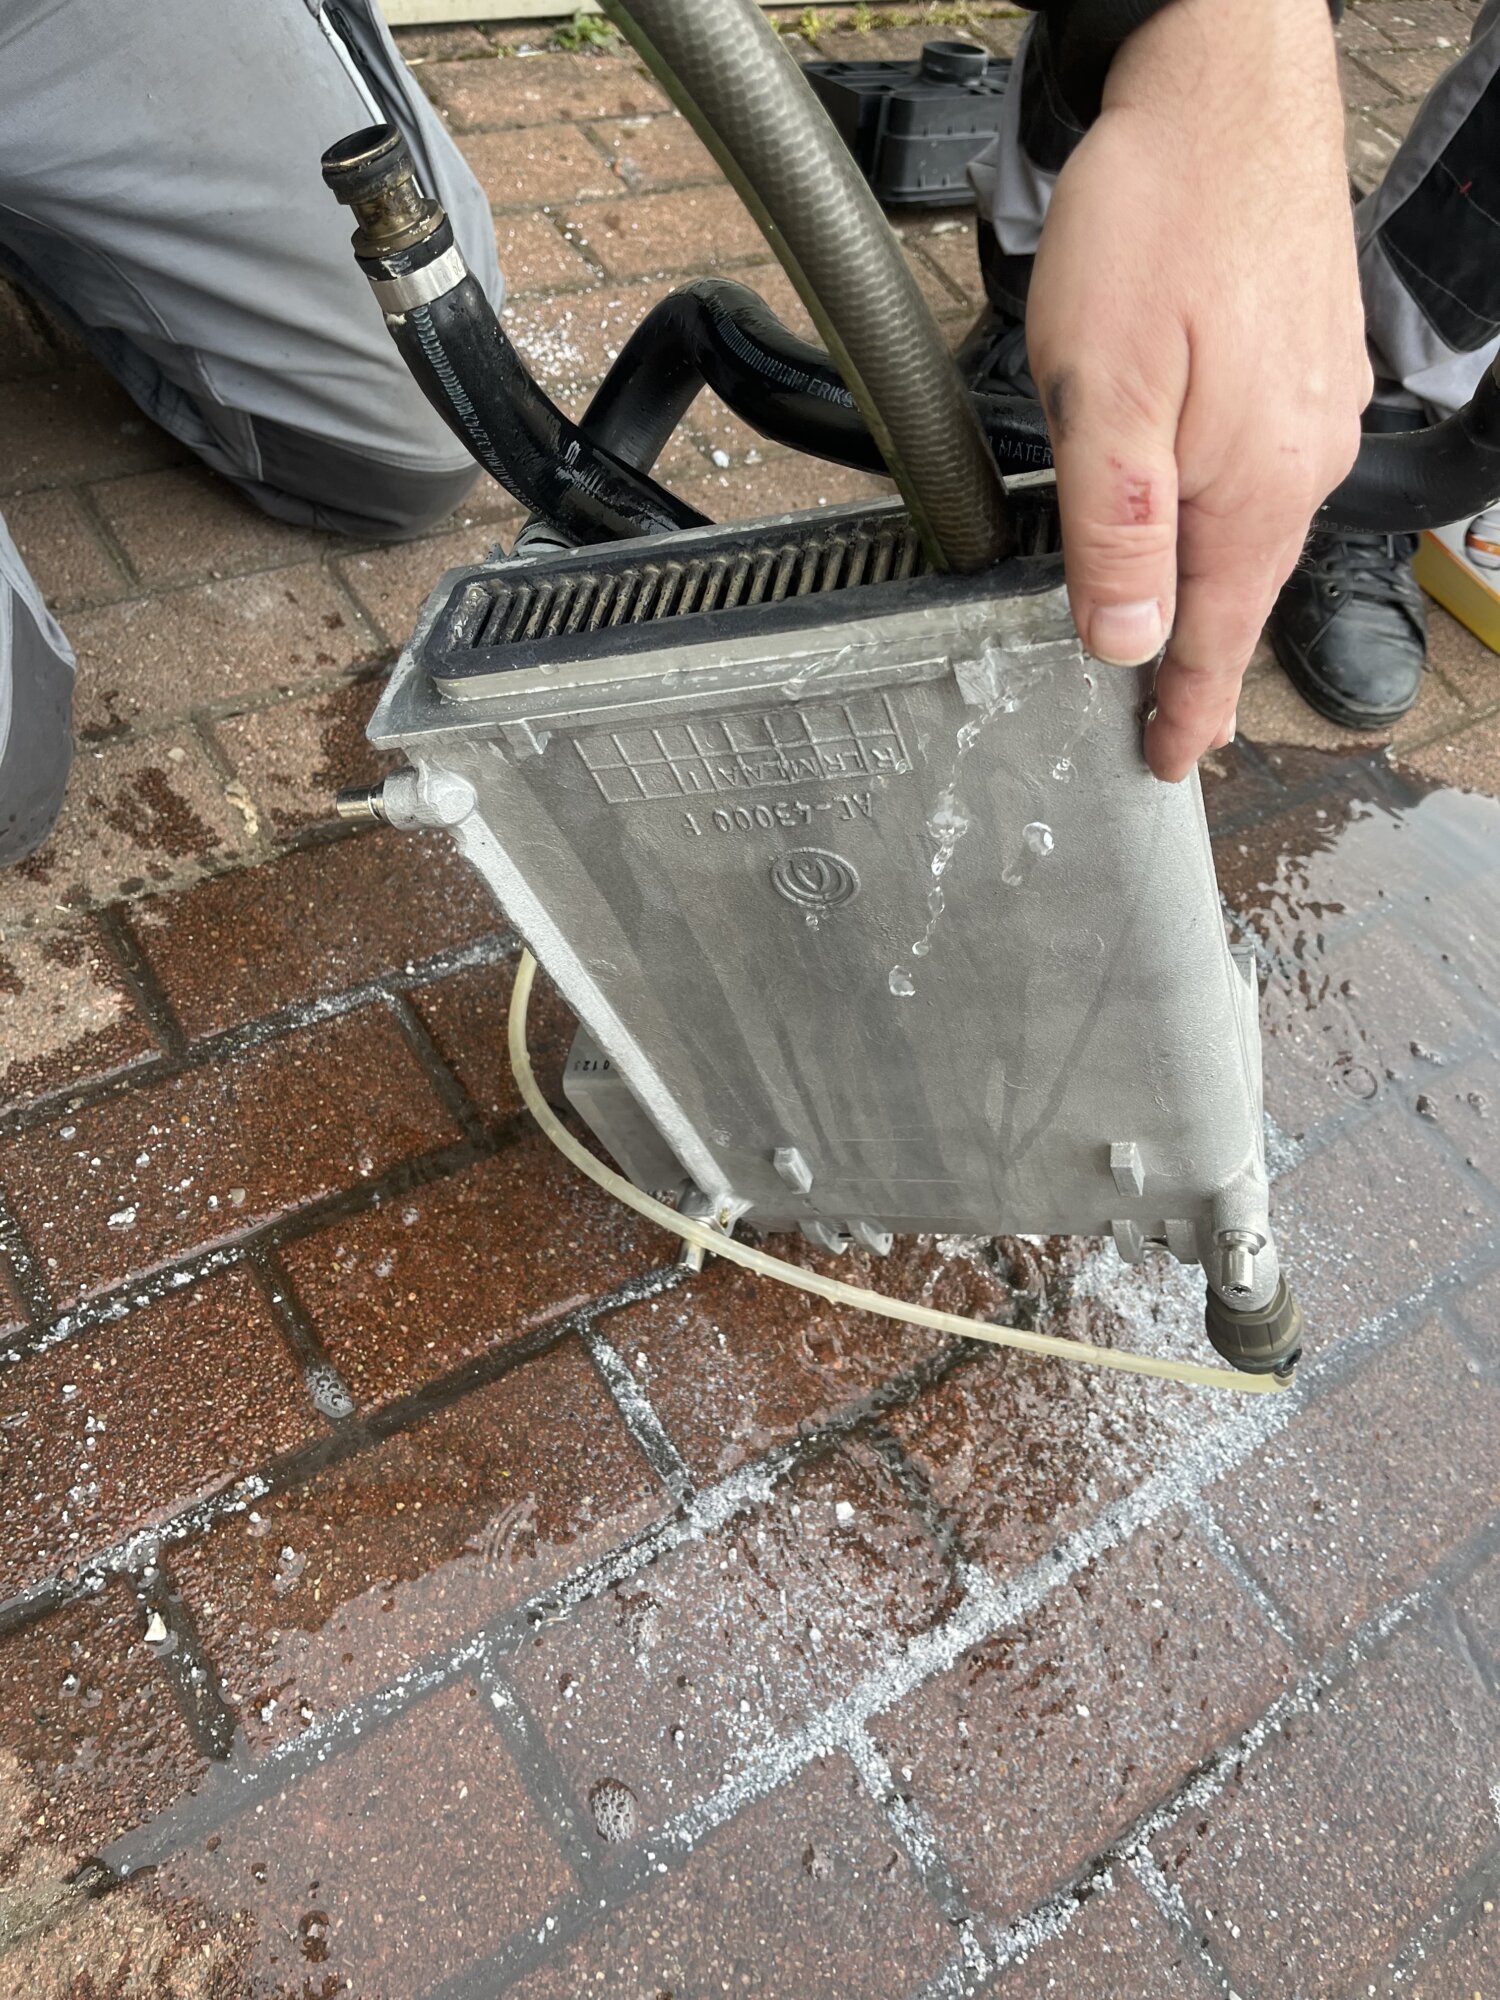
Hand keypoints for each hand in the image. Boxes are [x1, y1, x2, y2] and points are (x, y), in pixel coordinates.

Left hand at [1025, 0, 1371, 779]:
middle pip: (1242, 588)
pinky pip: (1264, 467)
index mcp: (1255, 482)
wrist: (1226, 76)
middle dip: (1202, 662)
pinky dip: (1229, 514)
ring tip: (1182, 639)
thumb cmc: (1158, 218)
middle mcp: (1304, 454)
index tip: (1165, 762)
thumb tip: (1124, 643)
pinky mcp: (1308, 357)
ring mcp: (1316, 403)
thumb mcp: (1102, 393)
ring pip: (1254, 528)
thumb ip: (1113, 531)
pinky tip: (1204, 517)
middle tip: (1171, 722)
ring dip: (1213, 588)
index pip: (1217, 634)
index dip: (1186, 707)